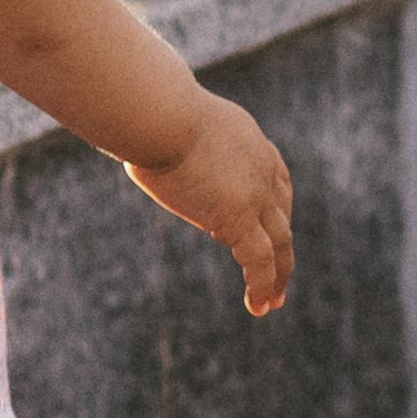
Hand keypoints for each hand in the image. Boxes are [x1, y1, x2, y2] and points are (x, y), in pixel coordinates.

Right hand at [127, 86, 293, 317]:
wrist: (162, 115)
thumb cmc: (150, 112)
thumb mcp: (170, 122)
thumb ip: (166, 137)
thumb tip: (133, 135)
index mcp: (249, 142)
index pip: (275, 178)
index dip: (274, 205)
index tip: (268, 224)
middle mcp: (261, 169)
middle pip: (282, 213)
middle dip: (282, 244)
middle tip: (280, 272)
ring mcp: (255, 195)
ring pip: (279, 243)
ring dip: (278, 274)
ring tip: (272, 300)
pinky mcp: (240, 219)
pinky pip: (260, 261)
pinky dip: (262, 285)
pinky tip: (257, 305)